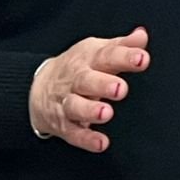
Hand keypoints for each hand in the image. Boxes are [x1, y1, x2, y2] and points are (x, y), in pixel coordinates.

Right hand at [28, 27, 150, 152]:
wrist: (36, 87)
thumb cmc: (79, 66)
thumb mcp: (98, 50)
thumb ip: (123, 45)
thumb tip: (142, 36)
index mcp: (89, 59)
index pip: (107, 55)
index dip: (125, 56)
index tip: (142, 58)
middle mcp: (76, 80)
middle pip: (87, 80)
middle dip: (103, 84)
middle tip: (120, 88)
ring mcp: (67, 102)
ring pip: (76, 107)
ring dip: (90, 111)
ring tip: (107, 113)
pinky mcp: (63, 124)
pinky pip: (73, 133)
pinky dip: (86, 139)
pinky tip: (101, 143)